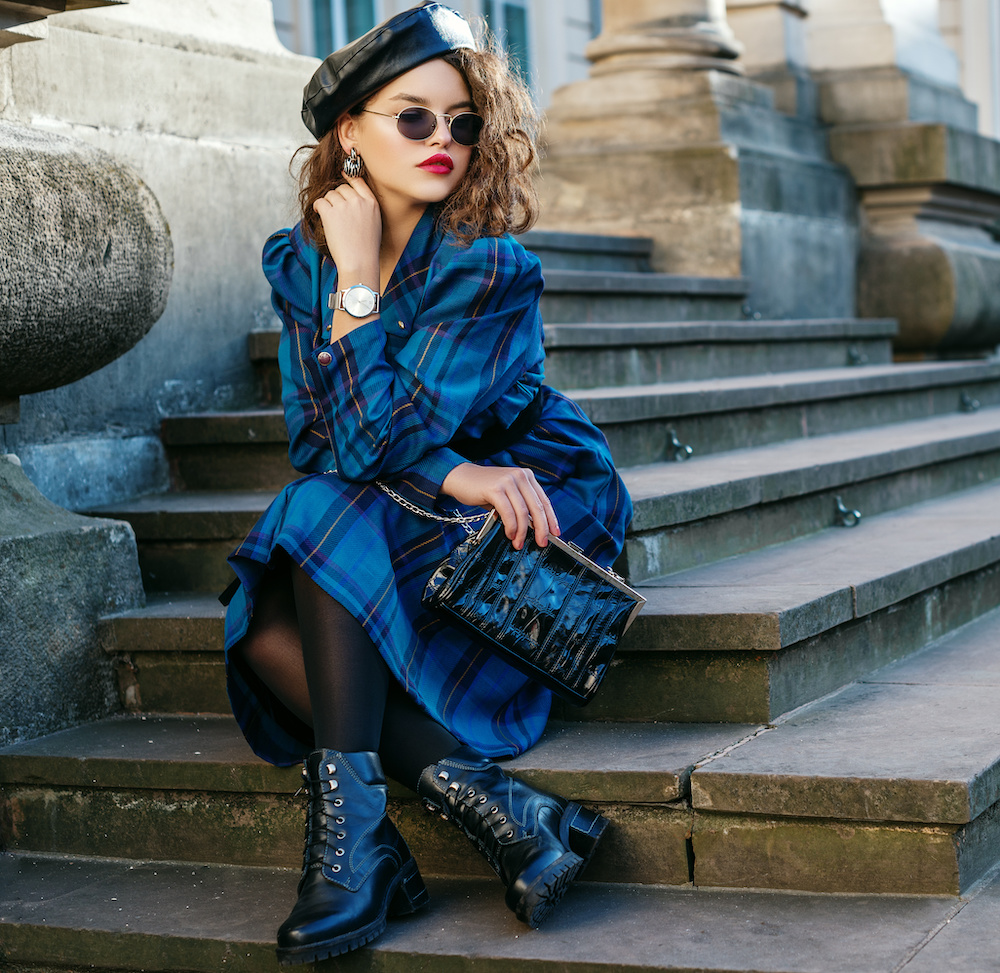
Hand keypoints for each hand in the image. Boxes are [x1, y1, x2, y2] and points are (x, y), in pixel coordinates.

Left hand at [313, 172, 380, 283]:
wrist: (359, 262)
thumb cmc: (366, 248)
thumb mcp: (374, 223)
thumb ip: (366, 207)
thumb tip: (350, 197)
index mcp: (372, 203)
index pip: (358, 181)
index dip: (347, 178)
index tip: (341, 176)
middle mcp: (358, 201)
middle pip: (341, 188)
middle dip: (336, 197)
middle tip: (335, 210)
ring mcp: (344, 206)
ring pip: (329, 194)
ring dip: (327, 204)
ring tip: (330, 218)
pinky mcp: (330, 213)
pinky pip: (320, 202)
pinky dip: (318, 208)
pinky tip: (320, 215)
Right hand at [441, 463, 559, 549]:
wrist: (460, 477)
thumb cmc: (484, 488)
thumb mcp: (507, 494)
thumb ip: (520, 506)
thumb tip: (533, 528)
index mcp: (526, 476)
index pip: (544, 500)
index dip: (551, 519)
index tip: (555, 533)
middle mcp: (520, 476)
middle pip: (537, 507)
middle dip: (541, 528)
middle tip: (541, 543)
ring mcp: (508, 481)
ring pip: (523, 512)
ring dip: (523, 531)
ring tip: (519, 543)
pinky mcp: (495, 488)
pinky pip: (508, 512)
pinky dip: (511, 526)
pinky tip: (510, 534)